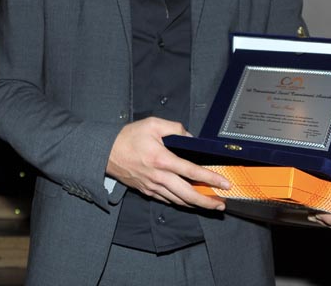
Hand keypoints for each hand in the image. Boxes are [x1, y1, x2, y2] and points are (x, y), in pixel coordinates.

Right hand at [106, 117, 230, 209]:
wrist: (106, 152)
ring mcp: (152, 186)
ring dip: (196, 205)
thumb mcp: (153, 124)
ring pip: (178, 201)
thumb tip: (190, 137)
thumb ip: (175, 128)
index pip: (192, 171)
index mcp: (162, 159)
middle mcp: (158, 176)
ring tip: (210, 205)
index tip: (224, 183)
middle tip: (221, 204)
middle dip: (207, 201)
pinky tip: (189, 201)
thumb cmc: (129, 136)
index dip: (210, 178)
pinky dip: (181, 203)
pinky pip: (167, 200)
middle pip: (188, 194)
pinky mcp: (147, 191)